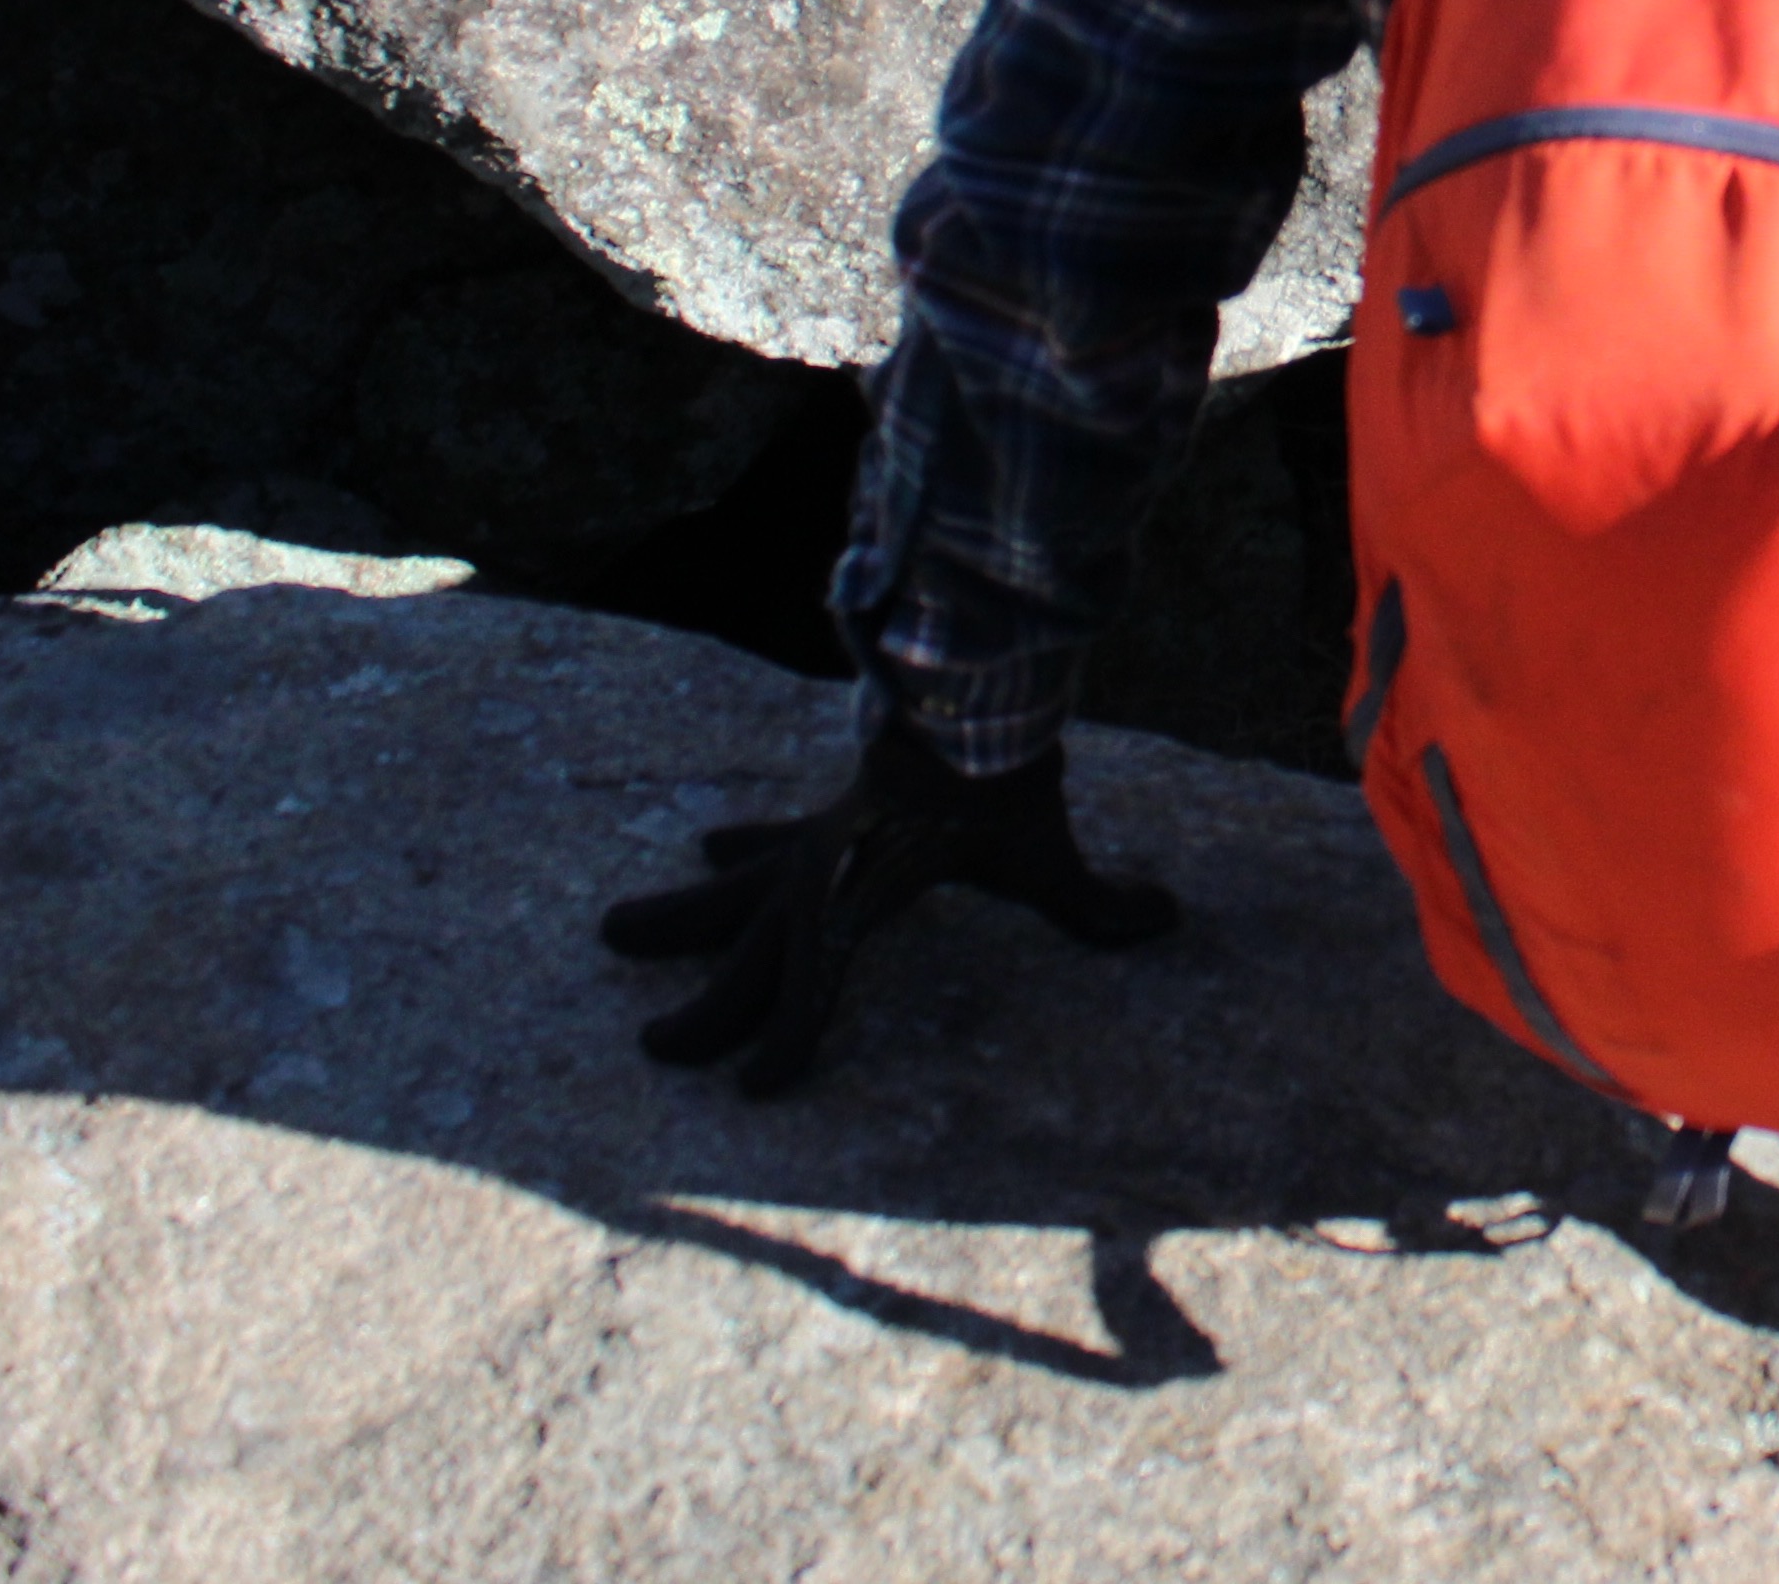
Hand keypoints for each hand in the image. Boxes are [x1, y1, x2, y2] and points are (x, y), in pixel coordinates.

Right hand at [596, 717, 1173, 1094]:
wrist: (975, 691)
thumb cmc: (1009, 781)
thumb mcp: (1049, 850)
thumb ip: (1096, 898)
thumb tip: (1165, 917)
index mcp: (862, 892)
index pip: (815, 979)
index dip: (788, 1037)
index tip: (755, 1088)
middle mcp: (826, 867)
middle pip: (754, 948)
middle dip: (710, 1003)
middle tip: (652, 1045)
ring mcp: (822, 835)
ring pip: (739, 888)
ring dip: (682, 915)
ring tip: (613, 930)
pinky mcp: (835, 810)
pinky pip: (777, 838)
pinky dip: (746, 848)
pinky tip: (711, 852)